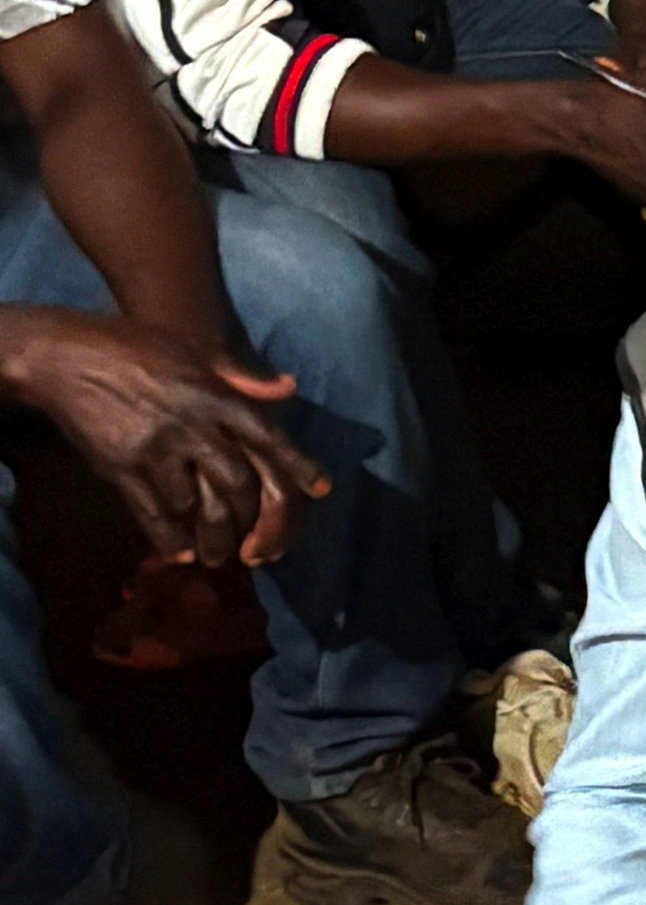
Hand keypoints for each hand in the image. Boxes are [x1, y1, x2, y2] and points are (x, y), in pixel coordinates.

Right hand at [0, 308, 327, 567]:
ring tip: (222, 556)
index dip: (298, 466)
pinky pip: (152, 511)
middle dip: (257, 522)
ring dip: (214, 537)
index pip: (268, 438)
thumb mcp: (193, 350)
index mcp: (214, 397)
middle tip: (263, 548)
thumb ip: (242, 376)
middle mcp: (191, 426)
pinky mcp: (121, 466)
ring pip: (197, 506)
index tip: (321, 490)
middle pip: (239, 484)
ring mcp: (155, 449)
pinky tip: (180, 553)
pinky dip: (168, 537)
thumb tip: (288, 388)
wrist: (65, 355)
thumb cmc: (134, 348)